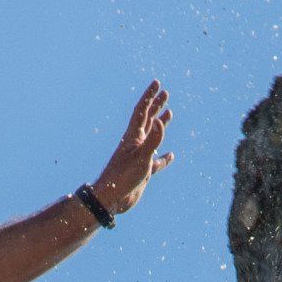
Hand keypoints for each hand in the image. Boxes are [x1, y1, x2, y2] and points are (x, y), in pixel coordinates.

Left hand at [93, 81, 173, 215]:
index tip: (157, 83)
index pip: (142, 111)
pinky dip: (164, 157)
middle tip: (165, 93)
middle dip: (156, 105)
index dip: (149, 97)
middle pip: (147, 119)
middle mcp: (136, 144)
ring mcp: (139, 157)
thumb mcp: (140, 157)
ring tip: (169, 113)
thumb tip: (160, 121)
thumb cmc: (122, 178)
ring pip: (152, 137)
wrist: (111, 198)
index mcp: (133, 137)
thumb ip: (152, 140)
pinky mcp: (143, 171)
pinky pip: (156, 161)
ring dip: (160, 124)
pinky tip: (170, 155)